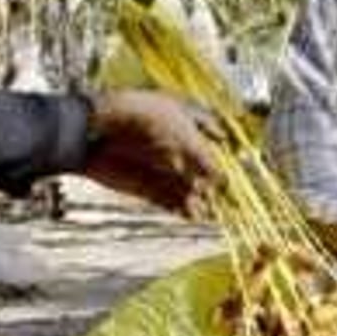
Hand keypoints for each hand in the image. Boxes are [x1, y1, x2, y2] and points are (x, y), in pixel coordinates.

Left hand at [80, 90, 224, 213]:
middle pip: (203, 165)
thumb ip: (205, 159)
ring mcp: (159, 165)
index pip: (213, 134)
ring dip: (202, 199)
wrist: (93, 133)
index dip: (228, 150)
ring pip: (188, 186)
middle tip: (234, 197)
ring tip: (216, 213)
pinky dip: (182, 209)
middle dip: (218, 181)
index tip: (243, 165)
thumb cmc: (141, 121)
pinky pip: (169, 199)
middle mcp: (173, 142)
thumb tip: (223, 180)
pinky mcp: (145, 185)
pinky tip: (195, 216)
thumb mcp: (182, 135)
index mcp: (184, 118)